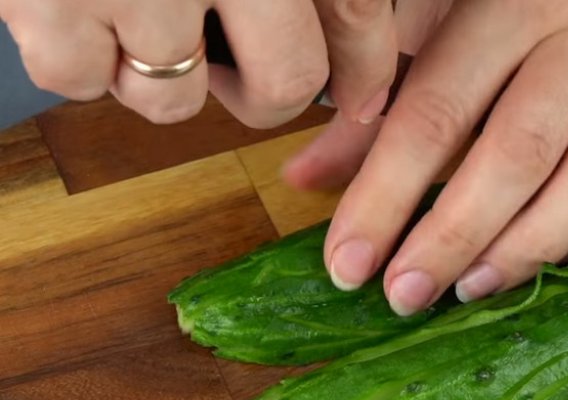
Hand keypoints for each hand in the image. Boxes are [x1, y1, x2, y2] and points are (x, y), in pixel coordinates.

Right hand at [0, 0, 397, 127]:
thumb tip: (354, 36)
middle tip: (243, 74)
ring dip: (166, 76)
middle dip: (268, 94)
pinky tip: (83, 9)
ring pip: (174, 98)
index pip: (351, 9)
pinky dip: (83, 59)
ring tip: (145, 18)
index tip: (362, 97)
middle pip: (283, 80)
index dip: (365, 66)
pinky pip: (78, 79)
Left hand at [287, 0, 567, 315]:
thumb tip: (305, 182)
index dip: (385, 198)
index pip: (436, 115)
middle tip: (405, 295)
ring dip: (527, 249)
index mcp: (510, 3)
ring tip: (471, 289)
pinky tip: (550, 260)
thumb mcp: (431, 21)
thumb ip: (372, 98)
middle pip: (516, 157)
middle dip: (454, 238)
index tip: (348, 265)